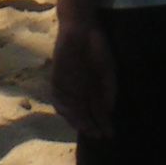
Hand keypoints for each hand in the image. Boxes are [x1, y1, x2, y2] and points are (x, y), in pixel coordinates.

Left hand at [48, 21, 116, 138]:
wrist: (82, 29)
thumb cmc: (98, 49)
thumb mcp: (108, 72)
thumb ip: (108, 92)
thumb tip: (108, 113)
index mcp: (93, 91)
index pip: (97, 113)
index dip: (103, 125)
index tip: (110, 135)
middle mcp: (80, 92)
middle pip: (82, 115)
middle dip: (89, 126)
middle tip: (96, 134)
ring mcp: (67, 87)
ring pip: (69, 110)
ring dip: (76, 120)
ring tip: (85, 126)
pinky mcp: (56, 80)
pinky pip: (56, 98)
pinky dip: (62, 107)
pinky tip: (70, 112)